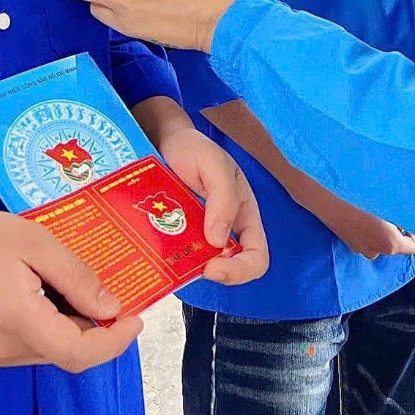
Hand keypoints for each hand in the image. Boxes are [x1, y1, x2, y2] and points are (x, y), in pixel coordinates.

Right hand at [0, 209, 142, 369]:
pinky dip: (54, 325)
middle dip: (100, 329)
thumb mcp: (33, 243)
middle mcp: (8, 350)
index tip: (137, 316)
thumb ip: (75, 276)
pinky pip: (33, 344)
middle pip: (69, 352)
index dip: (115, 341)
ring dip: (77, 326)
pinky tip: (54, 293)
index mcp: (21, 323)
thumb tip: (111, 307)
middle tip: (117, 292)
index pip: (79, 352)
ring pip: (52, 349)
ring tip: (85, 286)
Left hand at [150, 115, 269, 286]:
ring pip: (202, 266)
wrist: (163, 141)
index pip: (256, 256)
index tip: (214, 267)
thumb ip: (223, 196)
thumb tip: (218, 241)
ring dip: (190, 269)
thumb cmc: (194, 148)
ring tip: (172, 261)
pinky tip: (158, 255)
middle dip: (216, 272)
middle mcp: (225, 230)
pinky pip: (178, 257)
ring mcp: (199, 235)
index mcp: (244, 215)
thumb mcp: (214, 164)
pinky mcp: (177, 236)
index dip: (240, 269)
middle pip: (230, 268)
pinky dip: (170, 261)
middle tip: (194, 269)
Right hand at [294, 184, 414, 259]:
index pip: (412, 246)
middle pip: (395, 243)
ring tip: (377, 207)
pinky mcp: (346, 240)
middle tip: (393, 207)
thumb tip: (413, 212)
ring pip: (379, 239)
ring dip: (382, 228)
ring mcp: (358, 247)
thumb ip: (403, 211)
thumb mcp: (387, 200)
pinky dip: (368, 227)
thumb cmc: (359, 194)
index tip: (411, 216)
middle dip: (397, 227)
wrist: (324, 192)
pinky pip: (365, 236)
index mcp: (389, 243)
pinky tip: (362, 210)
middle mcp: (374, 250)